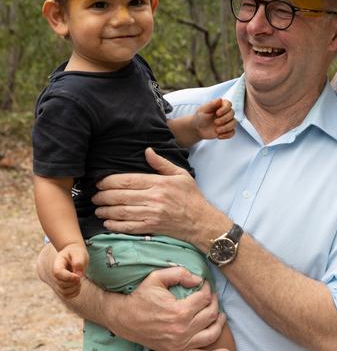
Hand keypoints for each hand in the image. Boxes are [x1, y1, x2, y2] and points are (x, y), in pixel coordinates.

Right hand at [53, 242, 87, 298]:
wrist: (74, 254)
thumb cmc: (76, 252)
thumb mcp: (79, 253)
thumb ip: (78, 263)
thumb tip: (78, 275)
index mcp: (57, 264)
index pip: (58, 273)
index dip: (68, 277)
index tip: (78, 276)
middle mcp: (56, 275)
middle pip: (61, 284)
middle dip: (73, 283)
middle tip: (80, 276)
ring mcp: (58, 282)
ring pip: (64, 292)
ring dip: (74, 288)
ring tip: (80, 281)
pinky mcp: (63, 287)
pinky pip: (67, 296)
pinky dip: (74, 293)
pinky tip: (78, 286)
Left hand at [93, 148, 229, 245]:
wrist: (201, 221)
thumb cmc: (190, 196)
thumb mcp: (180, 174)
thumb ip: (161, 163)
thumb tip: (147, 151)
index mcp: (159, 183)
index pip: (128, 181)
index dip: (110, 181)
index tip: (100, 182)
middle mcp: (154, 198)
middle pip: (121, 196)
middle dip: (103, 196)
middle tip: (94, 196)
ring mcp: (152, 214)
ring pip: (121, 212)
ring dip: (106, 211)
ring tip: (98, 209)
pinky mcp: (151, 228)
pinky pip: (128, 227)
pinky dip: (115, 226)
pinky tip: (107, 223)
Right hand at [108, 266, 225, 350]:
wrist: (124, 318)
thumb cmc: (140, 297)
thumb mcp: (157, 278)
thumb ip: (180, 274)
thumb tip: (198, 280)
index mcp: (179, 312)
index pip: (204, 298)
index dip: (207, 288)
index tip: (204, 285)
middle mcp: (182, 330)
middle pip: (210, 314)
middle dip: (214, 302)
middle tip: (211, 296)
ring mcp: (180, 344)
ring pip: (211, 334)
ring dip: (218, 322)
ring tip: (218, 314)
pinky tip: (225, 349)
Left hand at [193, 98, 234, 139]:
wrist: (197, 129)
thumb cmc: (199, 117)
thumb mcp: (203, 110)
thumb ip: (211, 104)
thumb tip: (220, 99)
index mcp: (220, 105)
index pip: (228, 104)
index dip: (225, 109)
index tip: (217, 113)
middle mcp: (226, 113)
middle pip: (232, 113)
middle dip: (224, 119)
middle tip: (215, 122)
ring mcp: (227, 122)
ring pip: (234, 123)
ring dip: (226, 128)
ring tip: (216, 130)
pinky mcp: (227, 130)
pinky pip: (232, 132)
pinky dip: (227, 135)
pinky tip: (218, 136)